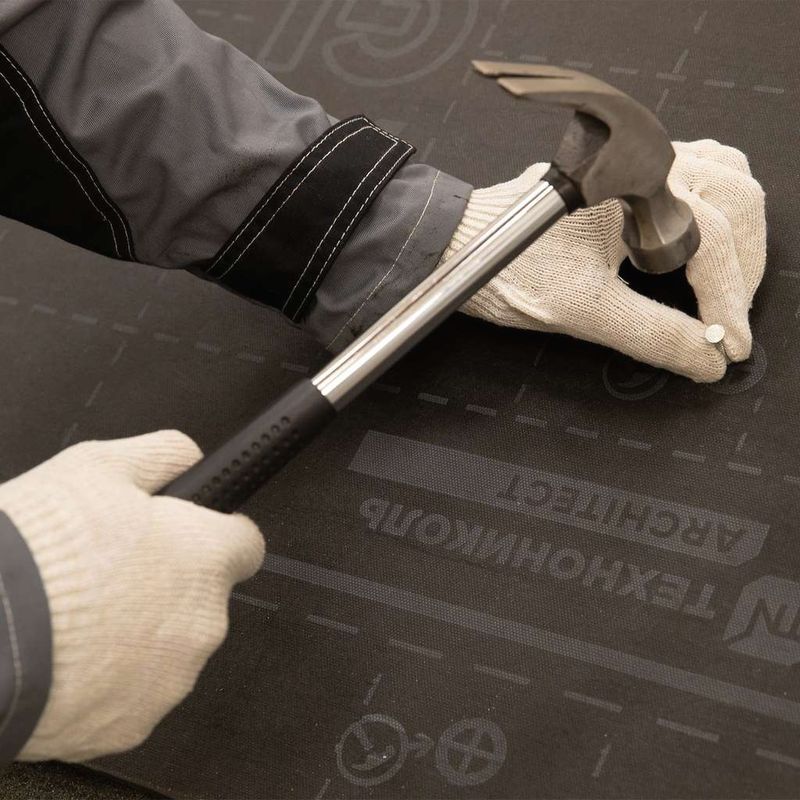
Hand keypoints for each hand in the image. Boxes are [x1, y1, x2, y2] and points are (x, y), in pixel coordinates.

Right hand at [0, 431, 263, 761]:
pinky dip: (110, 680)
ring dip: (139, 634)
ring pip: (169, 648)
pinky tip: (69, 658)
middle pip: (202, 598)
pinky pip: (133, 694)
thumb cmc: (35, 554)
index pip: (245, 544)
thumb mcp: (97, 466)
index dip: (214, 534)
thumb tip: (188, 456)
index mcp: (205, 558)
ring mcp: (170, 680)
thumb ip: (162, 455)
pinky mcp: (133, 725)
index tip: (190, 536)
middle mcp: (202, 623)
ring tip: (79, 617)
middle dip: (167, 585)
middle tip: (110, 573)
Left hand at [449, 140, 765, 381]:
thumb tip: (707, 357)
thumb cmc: (505, 265)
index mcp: (635, 189)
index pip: (712, 243)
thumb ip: (652, 334)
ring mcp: (636, 163)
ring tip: (728, 284)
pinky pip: (700, 173)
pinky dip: (718, 211)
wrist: (460, 247)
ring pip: (726, 177)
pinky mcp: (626, 173)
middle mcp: (642, 164)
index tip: (731, 345)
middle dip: (743, 264)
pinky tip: (707, 246)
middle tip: (731, 319)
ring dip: (739, 232)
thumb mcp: (583, 310)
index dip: (728, 300)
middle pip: (736, 198)